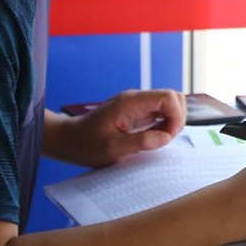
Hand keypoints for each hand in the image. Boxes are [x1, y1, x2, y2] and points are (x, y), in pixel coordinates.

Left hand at [52, 89, 185, 167]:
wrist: (68, 140)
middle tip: (165, 138)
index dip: (176, 117)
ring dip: (171, 122)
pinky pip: (159, 113)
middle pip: (173, 97)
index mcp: (131, 102)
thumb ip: (141, 142)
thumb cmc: (86, 144)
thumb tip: (166, 138)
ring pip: (169, 105)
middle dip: (177, 118)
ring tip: (158, 139)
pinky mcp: (136, 112)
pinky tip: (152, 138)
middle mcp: (136, 99)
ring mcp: (137, 105)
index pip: (168, 97)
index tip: (167, 137)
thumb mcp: (112, 148)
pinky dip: (163, 125)